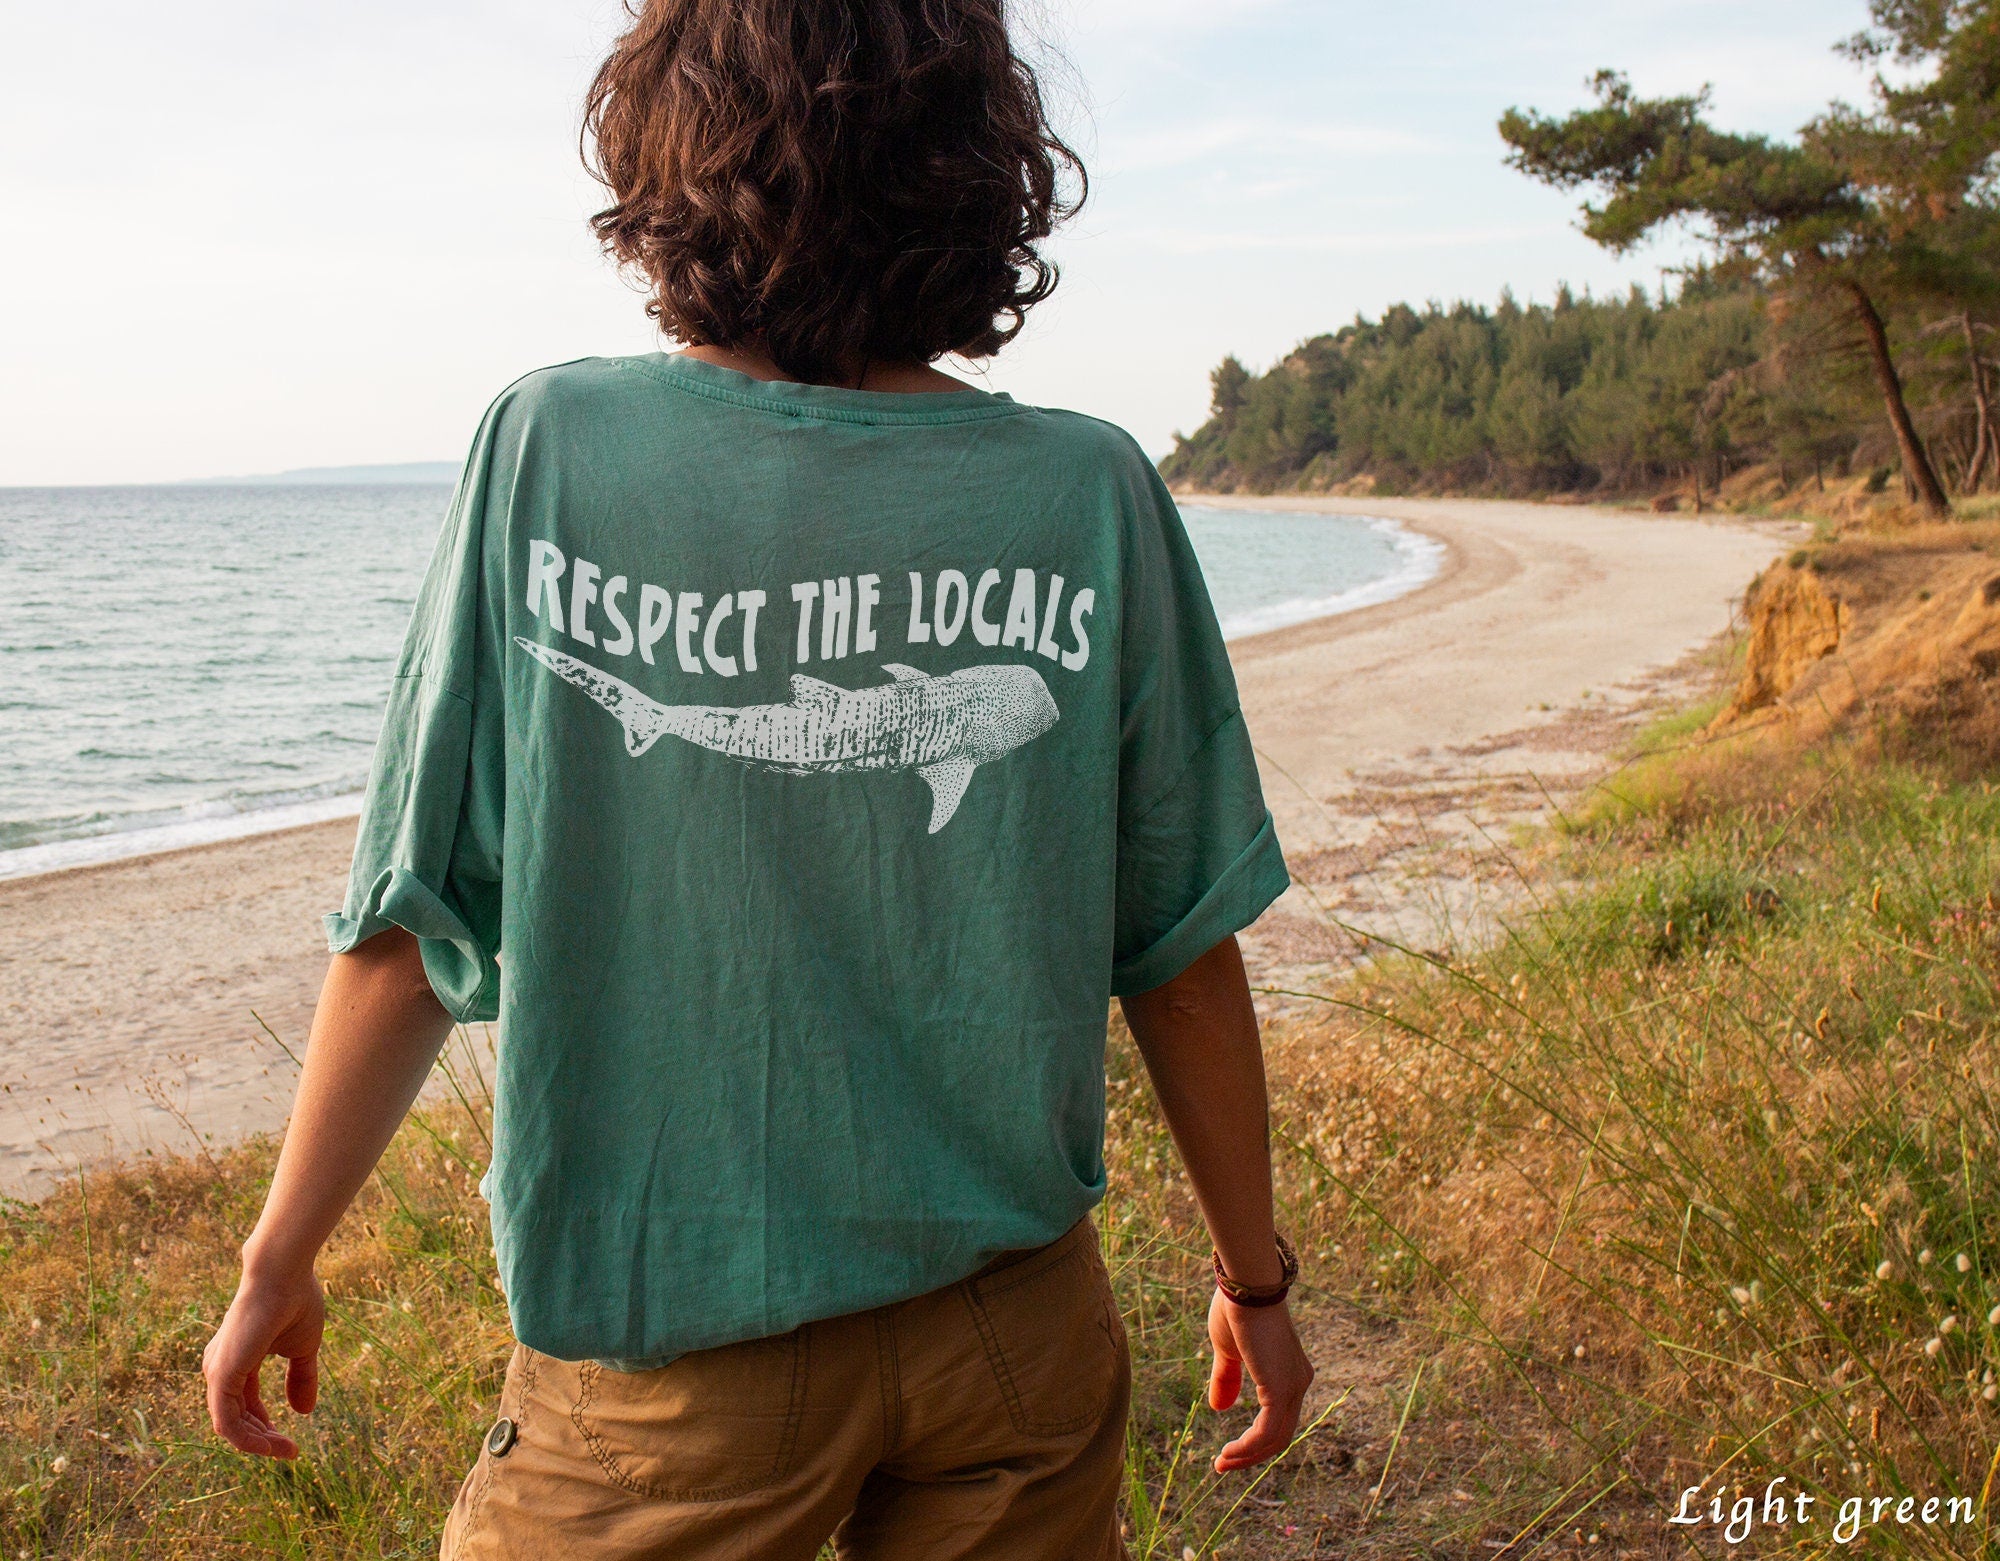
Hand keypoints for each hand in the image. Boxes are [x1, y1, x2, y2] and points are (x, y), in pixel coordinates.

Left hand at [202, 1264, 325, 1458]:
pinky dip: (248, 1439)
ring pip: (230, 1426)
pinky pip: (227, 1422)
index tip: (292, 1442)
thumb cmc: (294, 1301)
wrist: (283, 1275)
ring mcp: (217, 1373)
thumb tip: (304, 1413)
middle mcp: (220, 1368)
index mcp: (237, 1360)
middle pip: (236, 1420)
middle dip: (263, 1439)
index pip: (245, 1405)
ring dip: (257, 1444)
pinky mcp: (221, 1376)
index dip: (266, 1426)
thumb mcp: (304, 1347)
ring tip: (285, 1451)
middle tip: (290, 1451)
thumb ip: (300, 1378)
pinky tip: (270, 1445)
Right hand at [1207, 1287, 1312, 1472]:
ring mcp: (1293, 1386)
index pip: (1278, 1417)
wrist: (1246, 1286)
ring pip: (1276, 1438)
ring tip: (1222, 1463)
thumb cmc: (1237, 1310)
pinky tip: (1228, 1453)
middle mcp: (1299, 1382)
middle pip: (1280, 1434)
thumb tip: (1219, 1408)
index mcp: (1289, 1372)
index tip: (1229, 1450)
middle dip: (1252, 1454)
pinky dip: (1248, 1447)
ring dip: (1247, 1456)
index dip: (1254, 1438)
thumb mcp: (1228, 1351)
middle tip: (1223, 1464)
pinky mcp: (1281, 1389)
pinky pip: (1267, 1432)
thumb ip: (1227, 1379)